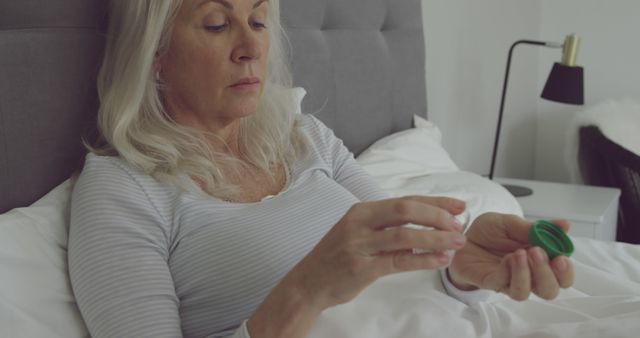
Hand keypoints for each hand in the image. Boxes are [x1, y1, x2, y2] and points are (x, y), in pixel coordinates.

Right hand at [290, 196, 466, 309]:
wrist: (308, 282)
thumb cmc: (337, 257)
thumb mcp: (358, 232)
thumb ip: (387, 228)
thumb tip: (425, 225)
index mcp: (361, 210)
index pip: (404, 200)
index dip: (434, 202)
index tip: (458, 206)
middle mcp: (359, 223)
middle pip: (406, 210)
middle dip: (437, 216)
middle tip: (459, 225)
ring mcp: (359, 245)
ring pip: (405, 236)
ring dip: (436, 238)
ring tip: (457, 243)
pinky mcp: (362, 268)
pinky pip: (399, 261)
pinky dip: (423, 259)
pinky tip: (440, 260)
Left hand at [448, 213, 573, 300]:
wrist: (460, 236)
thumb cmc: (489, 232)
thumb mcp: (511, 223)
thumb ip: (535, 228)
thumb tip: (565, 225)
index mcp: (539, 259)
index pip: (562, 275)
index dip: (565, 271)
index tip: (561, 257)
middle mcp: (528, 274)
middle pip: (549, 290)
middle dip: (548, 274)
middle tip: (537, 253)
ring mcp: (509, 281)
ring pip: (526, 292)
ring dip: (526, 274)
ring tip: (519, 253)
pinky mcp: (490, 282)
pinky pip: (503, 284)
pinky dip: (507, 271)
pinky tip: (506, 258)